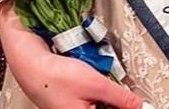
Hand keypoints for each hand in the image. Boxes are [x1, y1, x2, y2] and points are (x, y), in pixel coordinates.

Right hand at [0, 9, 143, 108]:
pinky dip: (93, 90)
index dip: (127, 106)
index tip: (137, 101)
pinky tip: (87, 78)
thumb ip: (121, 97)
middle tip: (111, 84)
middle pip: (106, 107)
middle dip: (113, 98)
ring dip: (103, 93)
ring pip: (98, 104)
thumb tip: (139, 106)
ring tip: (95, 78)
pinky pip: (89, 100)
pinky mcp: (69, 105)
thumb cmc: (54, 76)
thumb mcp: (95, 83)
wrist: (29, 64)